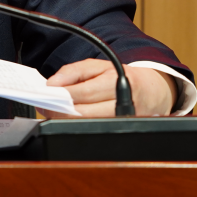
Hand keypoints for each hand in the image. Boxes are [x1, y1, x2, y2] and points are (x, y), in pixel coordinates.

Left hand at [42, 59, 176, 117]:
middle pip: (86, 113)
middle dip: (61, 110)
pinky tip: (67, 119)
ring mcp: (123, 121)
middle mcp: (123, 103)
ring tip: (53, 111)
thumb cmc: (120, 76)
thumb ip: (74, 71)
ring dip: (67, 119)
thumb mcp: (99, 65)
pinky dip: (78, 125)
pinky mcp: (121, 132)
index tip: (46, 93)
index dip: (63, 94)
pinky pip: (94, 130)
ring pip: (89, 125)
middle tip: (45, 106)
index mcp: (117, 81)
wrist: (151, 91)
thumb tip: (53, 83)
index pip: (85, 92)